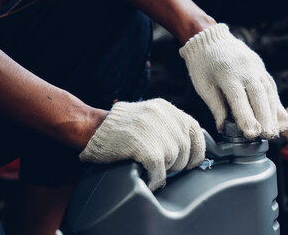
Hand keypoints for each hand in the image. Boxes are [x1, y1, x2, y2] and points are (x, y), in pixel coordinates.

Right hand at [79, 99, 204, 190]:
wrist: (91, 129)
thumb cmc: (119, 129)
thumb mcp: (149, 117)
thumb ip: (169, 126)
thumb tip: (190, 148)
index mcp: (166, 108)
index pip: (194, 130)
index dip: (196, 150)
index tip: (190, 162)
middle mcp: (163, 115)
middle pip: (185, 148)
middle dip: (176, 163)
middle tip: (161, 167)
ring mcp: (154, 130)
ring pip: (174, 160)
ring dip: (164, 171)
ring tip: (151, 170)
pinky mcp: (144, 146)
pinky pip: (159, 171)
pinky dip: (155, 179)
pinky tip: (148, 180)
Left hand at [179, 24, 287, 138]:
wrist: (210, 38)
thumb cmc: (203, 64)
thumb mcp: (203, 85)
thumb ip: (216, 106)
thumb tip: (223, 129)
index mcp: (226, 73)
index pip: (238, 98)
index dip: (246, 117)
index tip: (252, 134)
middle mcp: (245, 69)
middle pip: (259, 95)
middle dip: (265, 118)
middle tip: (268, 137)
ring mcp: (256, 67)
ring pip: (268, 91)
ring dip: (273, 113)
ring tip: (274, 132)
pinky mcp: (262, 68)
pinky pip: (271, 87)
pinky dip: (276, 104)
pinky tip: (278, 119)